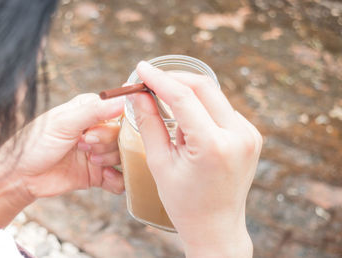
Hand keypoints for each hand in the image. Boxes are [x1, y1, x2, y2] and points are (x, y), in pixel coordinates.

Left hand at [0, 93, 124, 225]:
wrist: (20, 177)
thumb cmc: (35, 143)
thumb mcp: (63, 122)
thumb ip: (94, 111)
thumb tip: (124, 99)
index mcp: (91, 111)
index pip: (120, 112)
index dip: (112, 124)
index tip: (92, 132)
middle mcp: (98, 130)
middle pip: (123, 135)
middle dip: (107, 143)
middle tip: (85, 146)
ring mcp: (99, 153)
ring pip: (123, 155)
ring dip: (109, 160)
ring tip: (90, 160)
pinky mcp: (98, 175)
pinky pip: (121, 179)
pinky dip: (118, 180)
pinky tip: (105, 177)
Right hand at [131, 62, 260, 257]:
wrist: (216, 226)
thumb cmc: (183, 201)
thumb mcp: (159, 162)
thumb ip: (148, 123)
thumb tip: (138, 93)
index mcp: (212, 146)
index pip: (183, 97)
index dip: (159, 78)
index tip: (141, 67)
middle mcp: (238, 135)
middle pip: (204, 87)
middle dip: (174, 79)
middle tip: (150, 80)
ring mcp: (250, 134)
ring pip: (214, 96)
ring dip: (188, 96)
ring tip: (171, 122)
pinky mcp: (252, 135)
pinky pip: (222, 109)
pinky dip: (203, 109)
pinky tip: (191, 130)